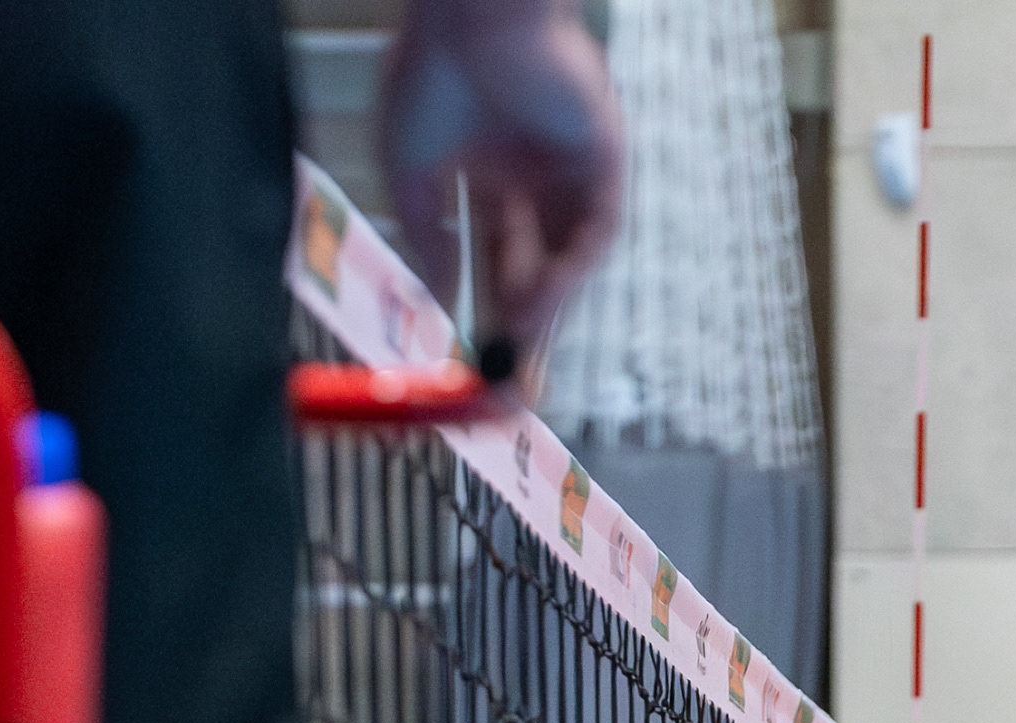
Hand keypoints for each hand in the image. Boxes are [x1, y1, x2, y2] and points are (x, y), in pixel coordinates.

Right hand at [382, 0, 626, 378]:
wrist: (466, 15)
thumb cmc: (430, 74)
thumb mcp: (412, 172)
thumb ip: (429, 238)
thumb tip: (438, 302)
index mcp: (489, 173)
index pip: (498, 261)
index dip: (489, 314)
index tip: (477, 367)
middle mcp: (535, 176)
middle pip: (538, 271)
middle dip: (526, 334)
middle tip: (511, 391)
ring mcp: (571, 169)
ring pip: (567, 258)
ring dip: (546, 309)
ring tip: (520, 353)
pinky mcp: (603, 160)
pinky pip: (596, 231)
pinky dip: (572, 270)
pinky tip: (543, 303)